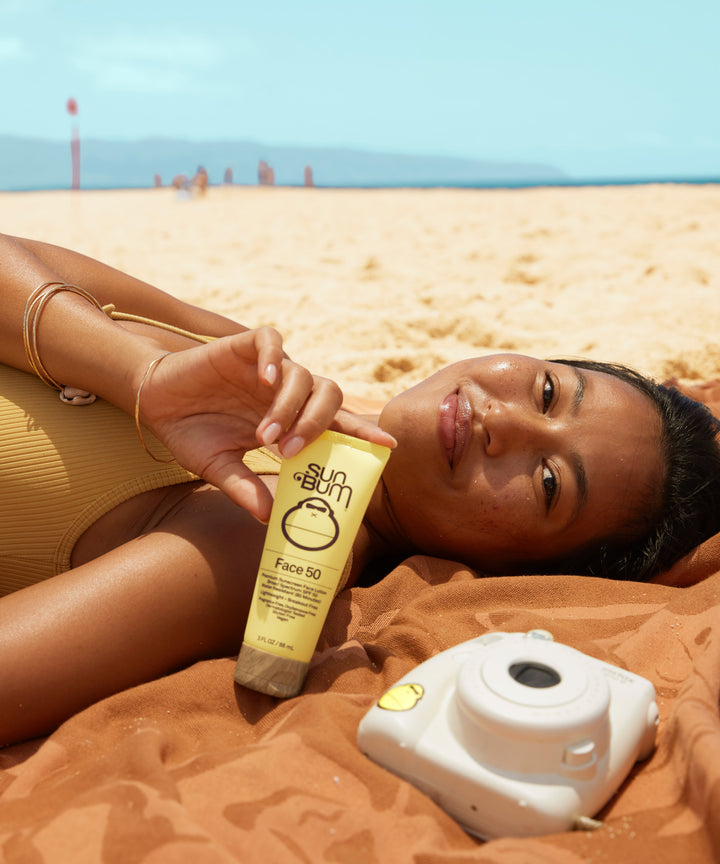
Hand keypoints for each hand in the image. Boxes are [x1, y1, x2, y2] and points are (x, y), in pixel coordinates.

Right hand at [137, 328, 394, 520]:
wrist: (154, 402)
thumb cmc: (192, 433)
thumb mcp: (219, 468)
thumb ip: (245, 488)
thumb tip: (268, 518)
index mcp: (289, 419)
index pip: (336, 422)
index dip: (363, 431)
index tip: (387, 445)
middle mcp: (285, 392)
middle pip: (328, 395)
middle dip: (318, 424)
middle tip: (293, 452)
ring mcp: (267, 368)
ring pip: (302, 375)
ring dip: (290, 407)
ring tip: (266, 436)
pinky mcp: (243, 347)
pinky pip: (271, 340)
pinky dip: (274, 358)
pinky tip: (264, 381)